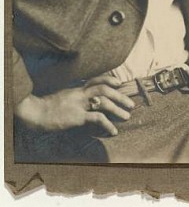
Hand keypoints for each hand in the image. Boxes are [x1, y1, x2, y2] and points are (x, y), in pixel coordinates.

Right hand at [14, 75, 134, 135]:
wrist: (35, 112)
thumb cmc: (49, 107)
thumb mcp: (65, 97)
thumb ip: (76, 97)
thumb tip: (88, 102)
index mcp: (77, 88)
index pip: (97, 79)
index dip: (110, 80)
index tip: (119, 83)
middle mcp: (80, 93)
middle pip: (104, 89)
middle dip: (120, 96)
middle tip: (131, 104)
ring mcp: (79, 104)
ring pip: (103, 102)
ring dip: (118, 109)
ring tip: (127, 116)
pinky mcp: (77, 116)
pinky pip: (97, 118)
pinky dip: (108, 124)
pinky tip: (113, 131)